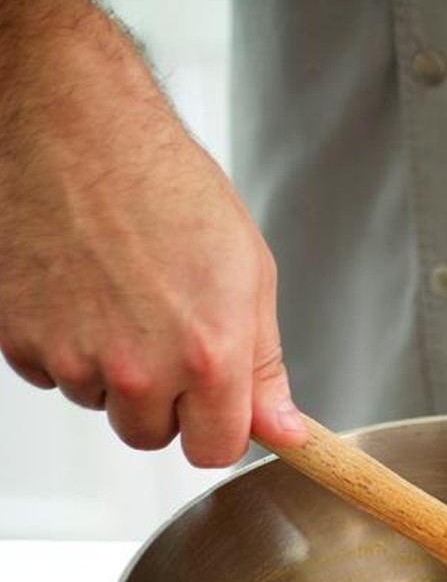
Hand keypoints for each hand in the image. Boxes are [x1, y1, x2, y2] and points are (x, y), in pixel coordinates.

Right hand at [0, 0, 306, 466]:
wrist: (75, 129)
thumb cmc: (164, 183)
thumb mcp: (248, 273)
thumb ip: (264, 365)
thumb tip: (284, 429)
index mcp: (209, 357)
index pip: (215, 452)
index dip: (218, 430)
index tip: (217, 407)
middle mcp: (140, 369)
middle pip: (152, 436)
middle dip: (163, 401)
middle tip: (165, 331)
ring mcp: (74, 358)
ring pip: (100, 402)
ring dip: (110, 368)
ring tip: (120, 294)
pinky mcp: (20, 341)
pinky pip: (50, 373)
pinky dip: (62, 344)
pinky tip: (78, 288)